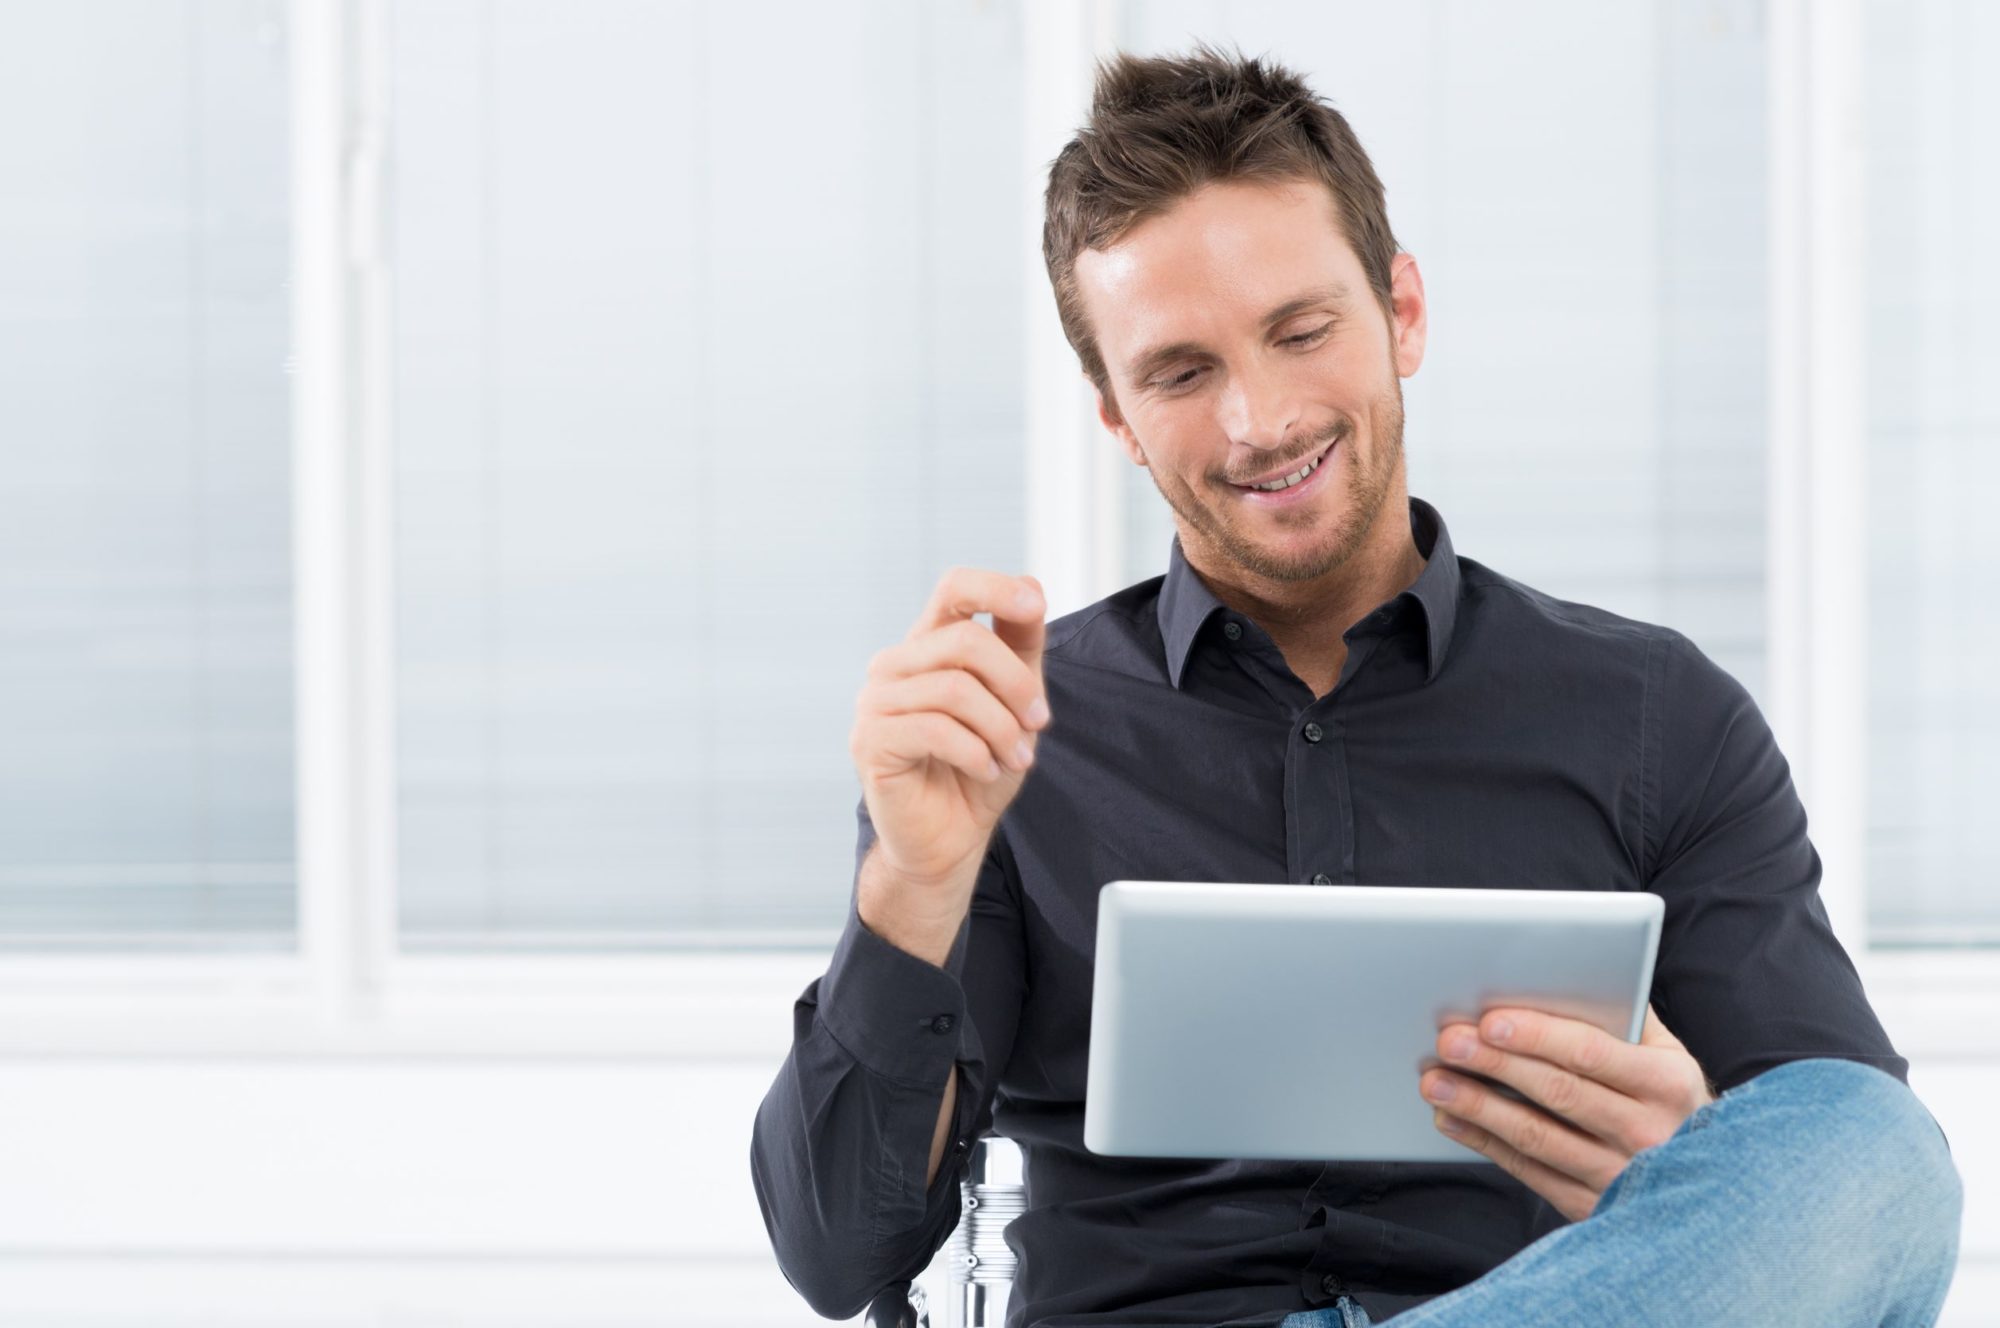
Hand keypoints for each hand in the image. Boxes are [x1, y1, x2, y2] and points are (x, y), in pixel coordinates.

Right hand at [850, 567, 1049, 890]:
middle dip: (1015, 683)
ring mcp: (876, 702)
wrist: (949, 838)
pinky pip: (935, 729)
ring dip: (1001, 727)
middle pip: (965, 640)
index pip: (953, 589)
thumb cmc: (978, 767)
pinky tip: (985, 769)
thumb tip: (1032, 587)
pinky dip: (976, 752)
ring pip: (955, 688)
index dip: (995, 588)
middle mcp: (895, 665)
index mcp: (927, 646)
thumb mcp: (1014, 703)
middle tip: (1039, 723)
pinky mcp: (871, 741)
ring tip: (1016, 758)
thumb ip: (1020, 647)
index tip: (1035, 605)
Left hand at [1418, 1003, 1714, 1221]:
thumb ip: (1624, 1014)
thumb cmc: (1670, 1099)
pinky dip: (1485, 1143)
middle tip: (1449, 1042)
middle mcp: (1648, 1132)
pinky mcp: (1592, 1207)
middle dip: (1495, 1064)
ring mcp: (1620, 1176)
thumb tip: (1564, 973)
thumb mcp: (1667, 1054)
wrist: (1709, 1182)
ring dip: (1478, 1107)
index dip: (1538, 1036)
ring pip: (1536, 1137)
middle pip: (1557, 1093)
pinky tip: (1453, 1120)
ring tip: (1436, 1081)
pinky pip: (1529, 1172)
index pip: (1591, 1053)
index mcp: (1666, 1084)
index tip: (1490, 1021)